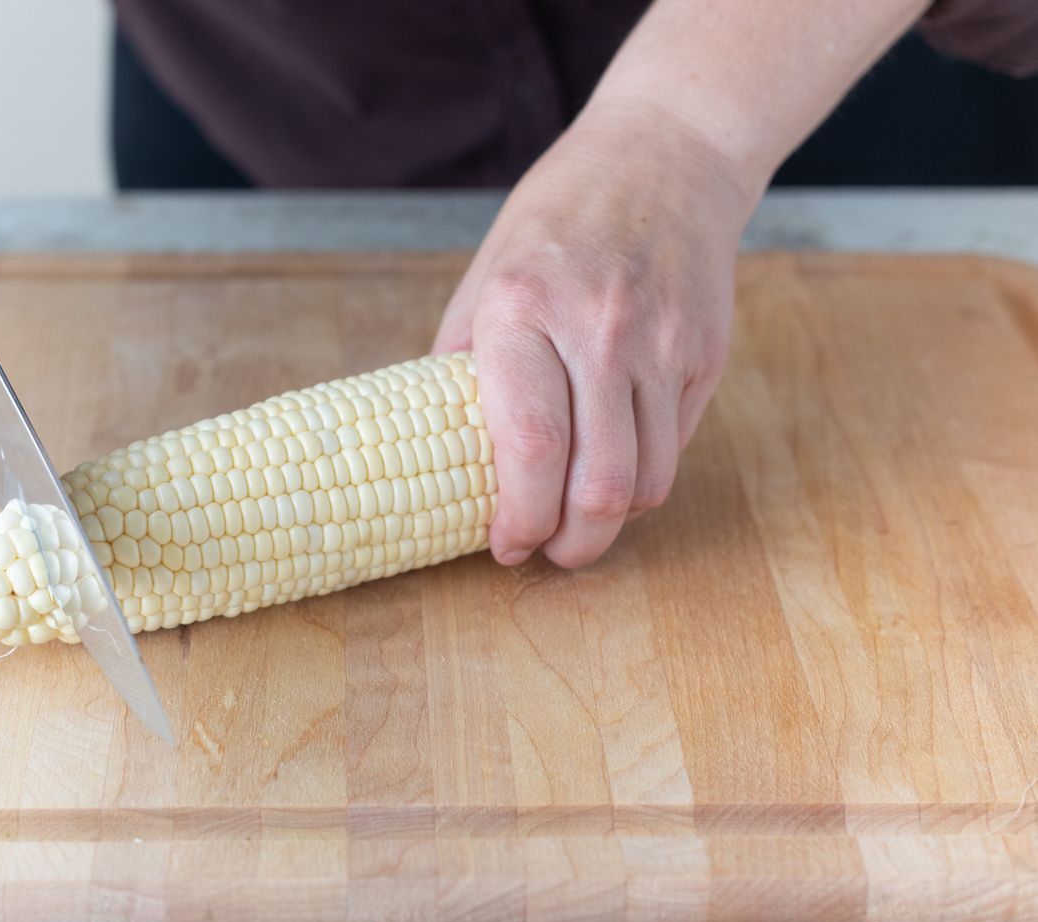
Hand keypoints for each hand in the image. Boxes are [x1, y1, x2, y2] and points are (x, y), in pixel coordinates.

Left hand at [434, 98, 759, 568]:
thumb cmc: (559, 218)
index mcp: (523, 309)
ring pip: (647, 482)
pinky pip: (674, 448)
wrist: (667, 153)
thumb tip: (431, 446)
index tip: (505, 543)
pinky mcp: (704, 354)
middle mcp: (599, 331)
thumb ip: (462, 361)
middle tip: (548, 554)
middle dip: (571, 545)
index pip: (532, 447)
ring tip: (580, 524)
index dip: (519, 518)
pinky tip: (614, 470)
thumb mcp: (486, 274)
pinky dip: (643, 480)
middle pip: (599, 485)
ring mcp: (661, 345)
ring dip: (610, 524)